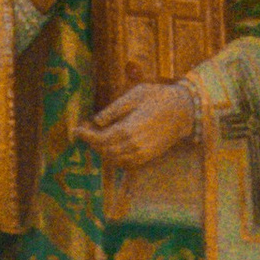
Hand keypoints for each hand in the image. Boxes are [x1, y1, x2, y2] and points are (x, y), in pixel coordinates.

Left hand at [79, 79, 196, 169]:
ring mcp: (141, 154)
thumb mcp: (133, 96)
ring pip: (114, 160)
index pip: (100, 139)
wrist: (184, 111)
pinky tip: (111, 147)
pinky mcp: (148, 157)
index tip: (75, 130)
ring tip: (96, 139)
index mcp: (128, 129)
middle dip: (92, 143)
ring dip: (102, 151)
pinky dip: (115, 158)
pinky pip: (126, 163)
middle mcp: (133, 146)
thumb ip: (113, 110)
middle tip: (84, 132)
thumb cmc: (158, 98)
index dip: (85, 136)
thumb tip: (96, 121)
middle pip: (105, 151)